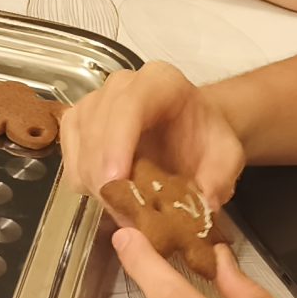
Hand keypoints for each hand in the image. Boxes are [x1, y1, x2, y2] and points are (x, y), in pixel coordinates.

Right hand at [62, 60, 246, 202]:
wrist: (191, 130)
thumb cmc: (205, 139)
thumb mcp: (227, 156)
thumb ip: (220, 179)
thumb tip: (202, 207)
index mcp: (160, 82)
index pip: (129, 106)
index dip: (117, 143)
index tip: (116, 181)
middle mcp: (121, 85)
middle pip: (96, 128)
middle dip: (106, 176)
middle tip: (127, 215)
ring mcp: (94, 102)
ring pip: (79, 146)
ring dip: (95, 183)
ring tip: (124, 207)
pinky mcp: (77, 123)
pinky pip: (69, 158)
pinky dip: (85, 182)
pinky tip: (109, 194)